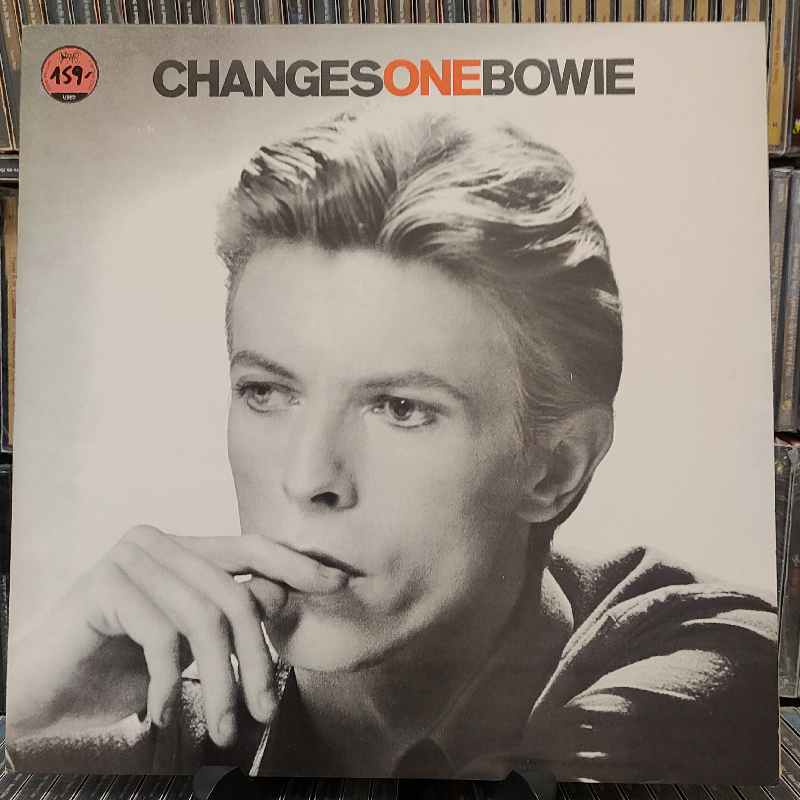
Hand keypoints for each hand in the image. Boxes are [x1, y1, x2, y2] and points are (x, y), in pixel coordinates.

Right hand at [7, 525, 347, 747]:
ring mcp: (131, 559)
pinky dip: (166, 684)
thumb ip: (227, 612)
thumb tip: (279, 598)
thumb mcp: (187, 638)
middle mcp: (159, 541)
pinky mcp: (104, 586)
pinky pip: (162, 637)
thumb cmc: (122, 662)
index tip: (339, 584)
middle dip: (257, 658)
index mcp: (184, 546)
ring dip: (219, 683)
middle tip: (263, 711)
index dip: (297, 565)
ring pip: (204, 619)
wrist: (46, 686)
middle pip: (234, 594)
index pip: (251, 547)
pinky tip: (157, 713)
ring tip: (221, 728)